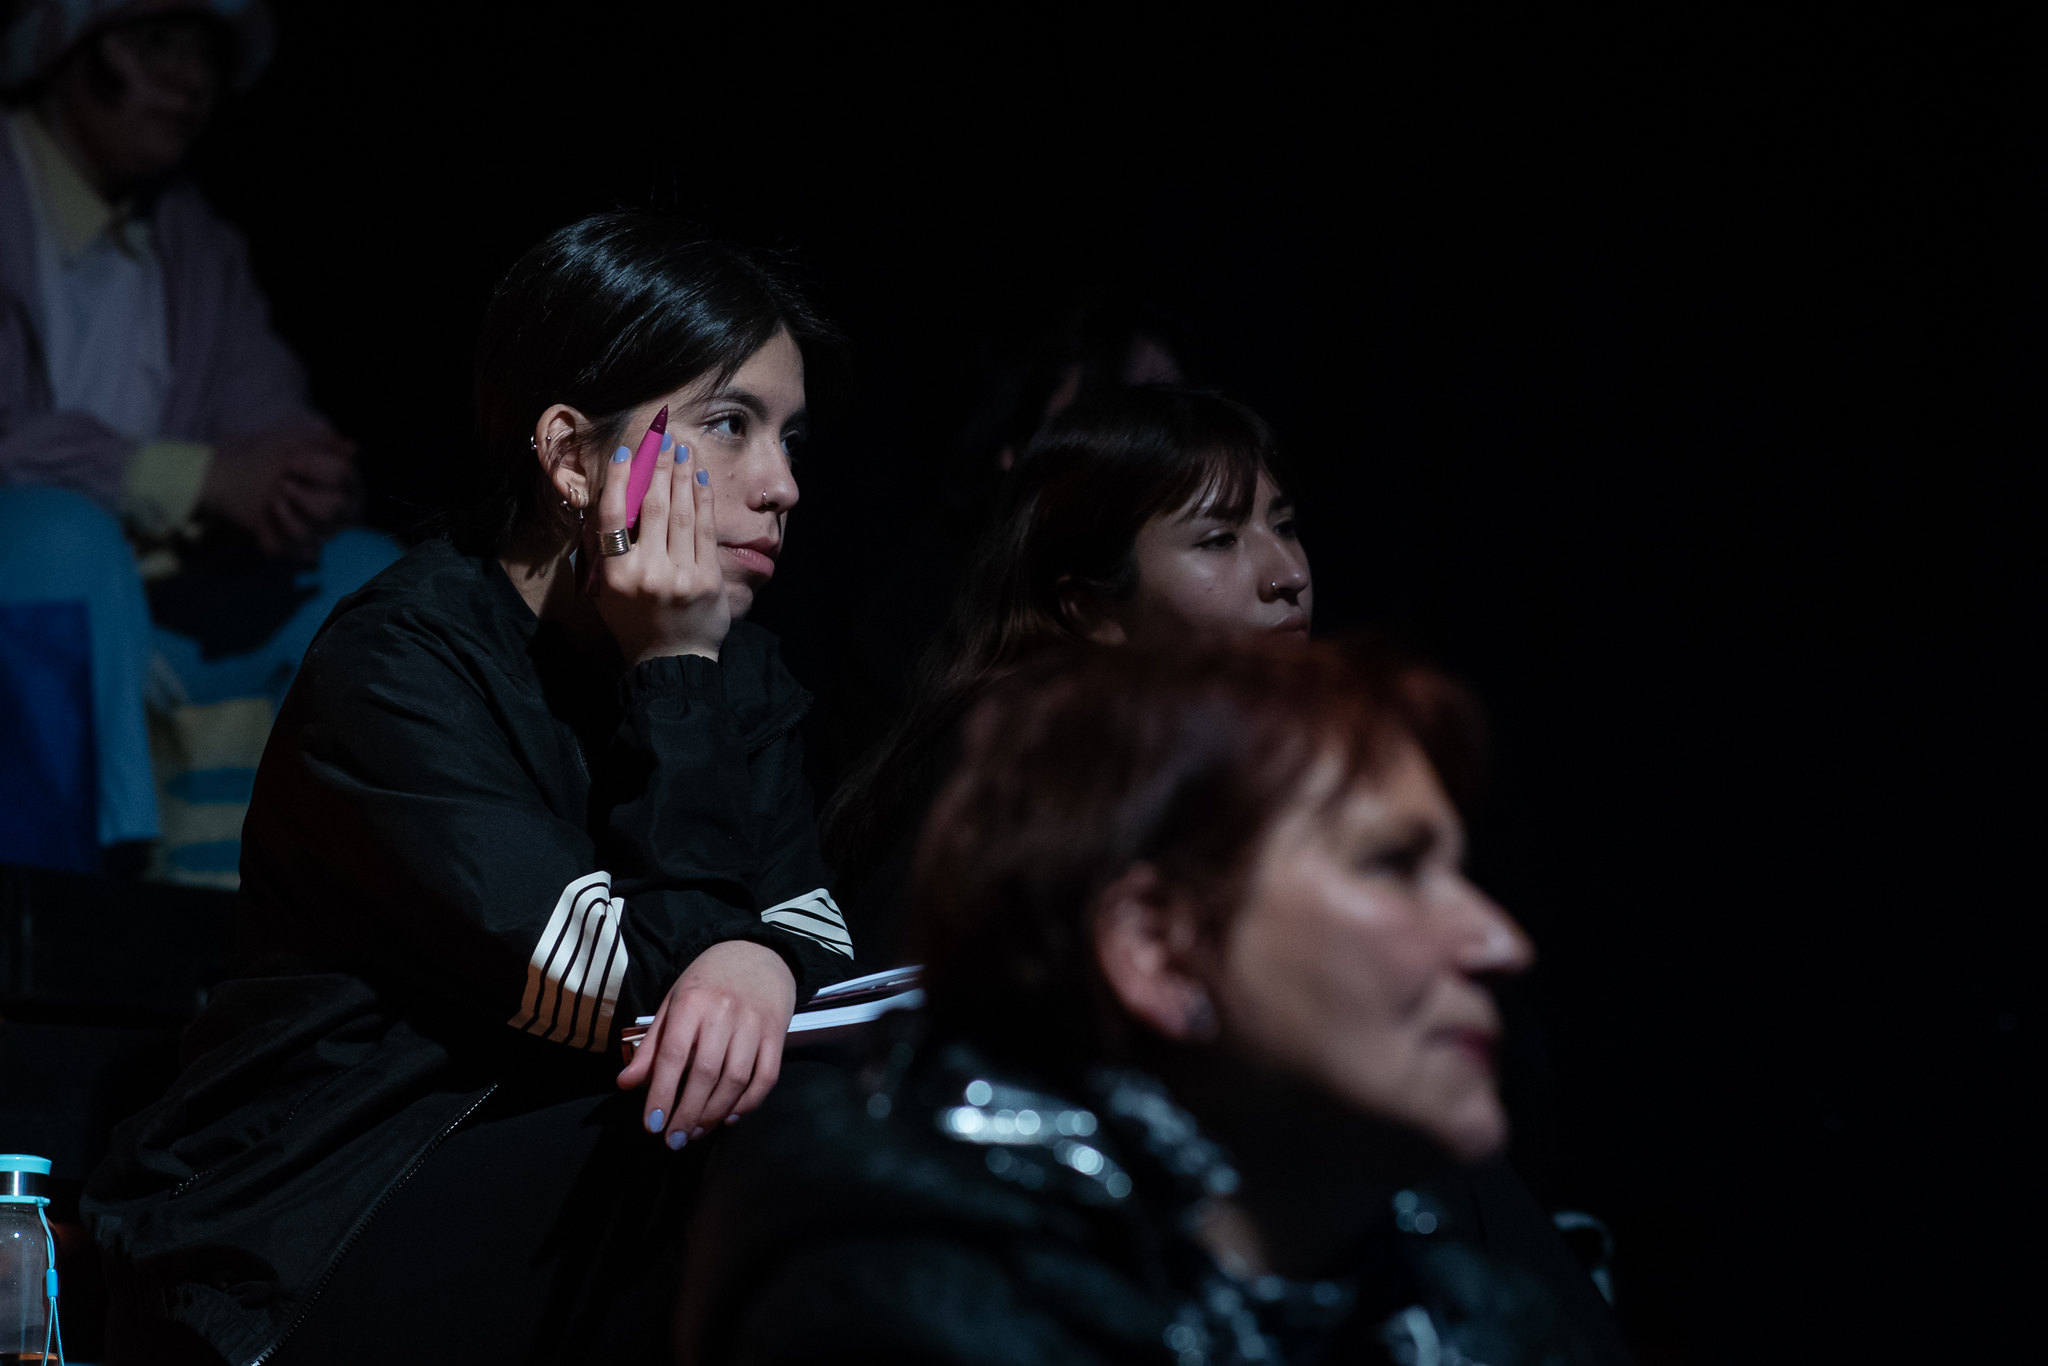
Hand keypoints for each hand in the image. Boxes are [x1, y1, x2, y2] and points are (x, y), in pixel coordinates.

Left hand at [203, 424, 359, 557]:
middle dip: (306, 498)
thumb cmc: (264, 456)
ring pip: (313, 534)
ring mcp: (320, 533)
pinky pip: (293, 551)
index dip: (318, 469)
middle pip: (334, 509)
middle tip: (283, 486)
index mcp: (342, 482)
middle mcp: (339, 511)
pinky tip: (264, 524)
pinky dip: (275, 536)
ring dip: (289, 518)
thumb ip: (322, 440)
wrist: (228, 481)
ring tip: (272, 503)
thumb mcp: (290, 441)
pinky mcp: (297, 549)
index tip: (291, 463)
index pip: (344, 476)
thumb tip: (351, 447)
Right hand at [586, 427, 730, 664]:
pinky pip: (705, 530)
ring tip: (684, 450)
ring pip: (682, 513)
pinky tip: (700, 479)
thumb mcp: (607, 593)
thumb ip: (605, 554)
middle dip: (660, 467)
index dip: (621, 480)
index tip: (628, 453)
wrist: (671, 662)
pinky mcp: (708, 579)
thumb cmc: (634, 624)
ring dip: (683, 476)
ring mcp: (681, 576)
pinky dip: (703, 500)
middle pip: (653, 507)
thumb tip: (609, 505)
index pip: (613, 517)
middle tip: (664, 439)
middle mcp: (647, 573)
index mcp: (616, 575)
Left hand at [616, 939, 795, 1145]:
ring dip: (714, 1113)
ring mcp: (754, 1024)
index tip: (652, 1124)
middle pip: (705, 1074)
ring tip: (696, 1132)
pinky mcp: (777, 1034)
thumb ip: (651, 1046)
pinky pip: (766, 1077)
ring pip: (735, 1079)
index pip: (673, 1056)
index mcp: (691, 1003)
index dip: (661, 1094)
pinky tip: (729, 1117)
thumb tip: (625, 1084)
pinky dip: (749, 1103)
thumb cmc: (707, 982)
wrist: (757, 954)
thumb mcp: (672, 1004)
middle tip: (673, 1140)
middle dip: (687, 1113)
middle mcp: (724, 1013)